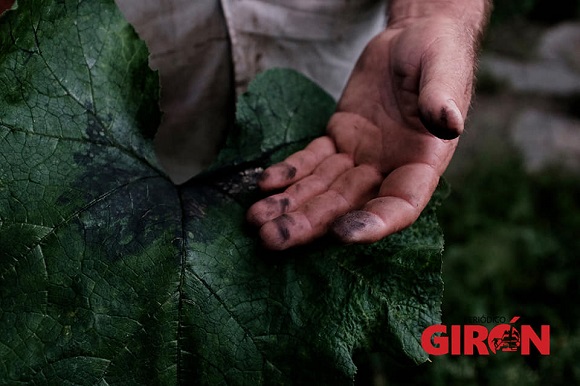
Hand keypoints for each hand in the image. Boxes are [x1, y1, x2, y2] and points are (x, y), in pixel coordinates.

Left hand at [247, 13, 484, 249]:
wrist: (409, 38)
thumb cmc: (437, 51)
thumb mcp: (444, 69)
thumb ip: (443, 97)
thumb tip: (450, 123)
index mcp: (422, 162)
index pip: (400, 205)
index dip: (374, 224)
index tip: (342, 235)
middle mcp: (389, 168)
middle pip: (348, 206)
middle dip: (310, 223)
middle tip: (272, 238)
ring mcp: (361, 157)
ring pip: (322, 189)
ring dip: (290, 205)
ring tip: (256, 220)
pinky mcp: (339, 139)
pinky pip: (311, 161)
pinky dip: (288, 173)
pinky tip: (264, 184)